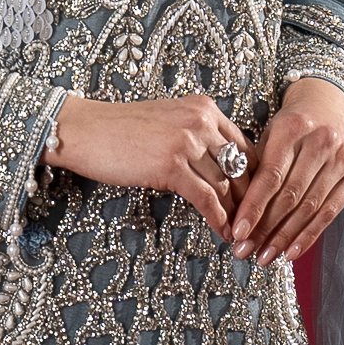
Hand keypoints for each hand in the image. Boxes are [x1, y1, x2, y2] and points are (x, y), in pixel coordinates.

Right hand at [51, 92, 259, 241]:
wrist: (84, 130)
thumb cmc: (120, 130)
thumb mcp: (169, 122)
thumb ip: (197, 137)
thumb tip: (221, 170)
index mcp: (204, 108)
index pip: (245, 146)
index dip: (256, 178)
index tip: (259, 201)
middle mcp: (202, 121)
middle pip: (242, 167)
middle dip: (252, 200)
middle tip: (256, 224)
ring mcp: (188, 141)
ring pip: (227, 185)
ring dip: (238, 215)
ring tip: (242, 235)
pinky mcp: (172, 165)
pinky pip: (206, 198)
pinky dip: (218, 219)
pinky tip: (222, 232)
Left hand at [229, 79, 343, 264]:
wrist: (329, 105)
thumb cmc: (290, 126)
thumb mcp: (269, 135)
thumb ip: (255, 167)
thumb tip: (234, 213)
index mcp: (292, 128)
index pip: (270, 176)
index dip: (253, 207)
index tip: (237, 233)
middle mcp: (321, 142)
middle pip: (290, 196)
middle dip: (265, 228)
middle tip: (244, 251)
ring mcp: (341, 160)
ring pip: (309, 207)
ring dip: (284, 237)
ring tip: (264, 257)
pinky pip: (330, 212)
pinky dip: (309, 235)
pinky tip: (291, 253)